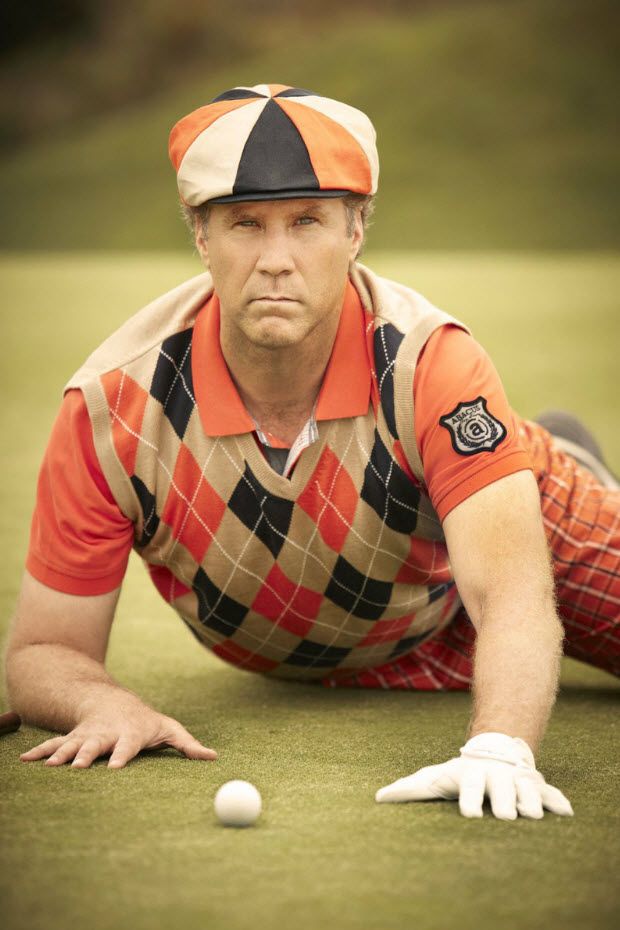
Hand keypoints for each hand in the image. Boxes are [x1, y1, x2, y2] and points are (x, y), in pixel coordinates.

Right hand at [19, 695, 217, 768]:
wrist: (114, 704)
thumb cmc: (145, 723)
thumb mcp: (168, 729)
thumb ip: (188, 745)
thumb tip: (214, 758)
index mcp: (130, 734)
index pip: (127, 745)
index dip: (121, 755)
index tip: (115, 767)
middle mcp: (106, 735)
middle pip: (94, 746)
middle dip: (85, 756)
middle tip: (76, 768)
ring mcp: (86, 737)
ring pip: (70, 746)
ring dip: (59, 755)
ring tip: (49, 767)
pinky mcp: (72, 740)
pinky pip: (52, 746)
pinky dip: (39, 752)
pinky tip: (24, 761)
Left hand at [375, 732, 572, 819]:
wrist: (493, 750)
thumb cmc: (459, 774)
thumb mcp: (435, 777)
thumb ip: (410, 788)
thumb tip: (378, 797)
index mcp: (471, 776)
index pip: (470, 788)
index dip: (471, 800)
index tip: (470, 814)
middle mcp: (496, 777)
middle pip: (502, 791)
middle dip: (505, 802)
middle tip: (507, 815)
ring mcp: (517, 781)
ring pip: (527, 791)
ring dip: (531, 802)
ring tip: (532, 815)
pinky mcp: (536, 786)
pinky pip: (550, 793)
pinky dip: (557, 801)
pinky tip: (566, 812)